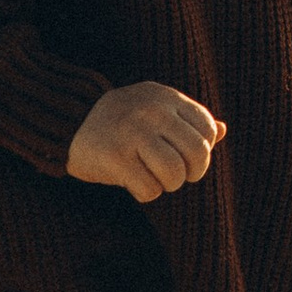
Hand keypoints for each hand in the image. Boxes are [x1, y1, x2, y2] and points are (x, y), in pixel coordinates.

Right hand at [68, 79, 224, 204]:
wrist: (68, 120)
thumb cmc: (120, 120)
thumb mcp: (155, 109)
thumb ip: (187, 120)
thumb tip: (223, 130)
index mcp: (166, 97)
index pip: (207, 129)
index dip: (202, 151)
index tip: (184, 158)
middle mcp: (152, 111)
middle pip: (198, 154)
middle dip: (190, 173)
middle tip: (174, 175)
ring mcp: (133, 133)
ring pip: (175, 174)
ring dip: (167, 185)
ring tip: (152, 178)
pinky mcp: (115, 157)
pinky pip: (149, 189)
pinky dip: (145, 194)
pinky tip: (133, 183)